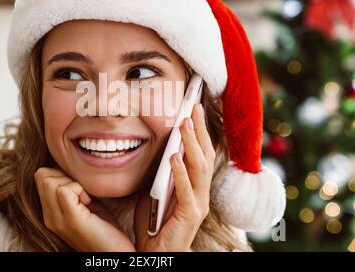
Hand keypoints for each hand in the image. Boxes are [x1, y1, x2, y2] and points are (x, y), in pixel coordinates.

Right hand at [34, 166, 135, 251]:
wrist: (113, 254)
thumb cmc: (104, 228)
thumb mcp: (84, 205)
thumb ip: (73, 190)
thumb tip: (70, 168)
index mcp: (50, 213)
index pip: (40, 176)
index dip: (60, 172)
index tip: (78, 186)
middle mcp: (49, 217)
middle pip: (42, 175)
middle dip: (64, 174)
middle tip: (82, 190)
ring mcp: (57, 220)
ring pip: (49, 181)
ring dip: (72, 182)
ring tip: (86, 198)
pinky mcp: (71, 221)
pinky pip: (64, 190)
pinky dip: (78, 188)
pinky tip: (89, 202)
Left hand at [134, 103, 214, 250]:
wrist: (153, 252)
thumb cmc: (155, 221)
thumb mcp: (157, 189)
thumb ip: (162, 171)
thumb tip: (159, 147)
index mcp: (194, 184)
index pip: (200, 152)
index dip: (198, 130)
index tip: (193, 107)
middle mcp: (200, 192)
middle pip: (204, 155)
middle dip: (199, 130)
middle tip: (193, 106)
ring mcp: (197, 204)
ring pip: (199, 168)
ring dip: (192, 144)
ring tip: (184, 124)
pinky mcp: (189, 216)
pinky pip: (186, 192)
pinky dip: (180, 173)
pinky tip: (174, 157)